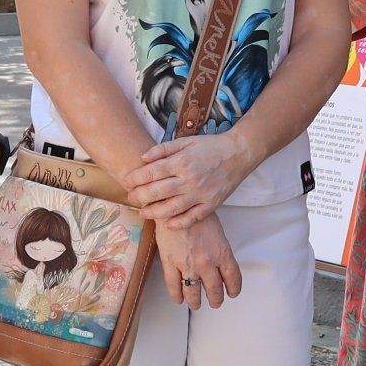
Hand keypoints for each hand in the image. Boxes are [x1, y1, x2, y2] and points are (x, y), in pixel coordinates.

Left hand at [127, 131, 254, 226]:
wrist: (239, 154)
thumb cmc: (210, 146)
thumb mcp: (186, 141)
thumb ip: (163, 149)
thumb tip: (143, 158)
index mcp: (182, 162)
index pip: (152, 172)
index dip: (136, 178)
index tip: (126, 182)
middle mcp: (190, 179)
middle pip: (157, 192)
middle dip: (140, 196)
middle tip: (131, 198)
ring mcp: (201, 194)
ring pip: (172, 208)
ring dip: (154, 213)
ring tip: (143, 213)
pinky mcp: (212, 204)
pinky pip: (193, 217)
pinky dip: (179, 223)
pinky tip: (168, 224)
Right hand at [157, 214, 243, 308]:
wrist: (176, 204)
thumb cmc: (197, 213)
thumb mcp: (217, 231)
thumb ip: (219, 249)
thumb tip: (219, 263)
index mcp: (222, 253)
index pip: (233, 278)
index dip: (234, 289)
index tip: (232, 293)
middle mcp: (207, 263)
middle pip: (214, 290)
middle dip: (215, 299)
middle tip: (215, 302)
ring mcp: (188, 265)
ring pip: (193, 292)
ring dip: (195, 302)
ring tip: (196, 305)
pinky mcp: (170, 263)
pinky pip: (174, 286)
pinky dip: (177, 296)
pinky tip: (179, 300)